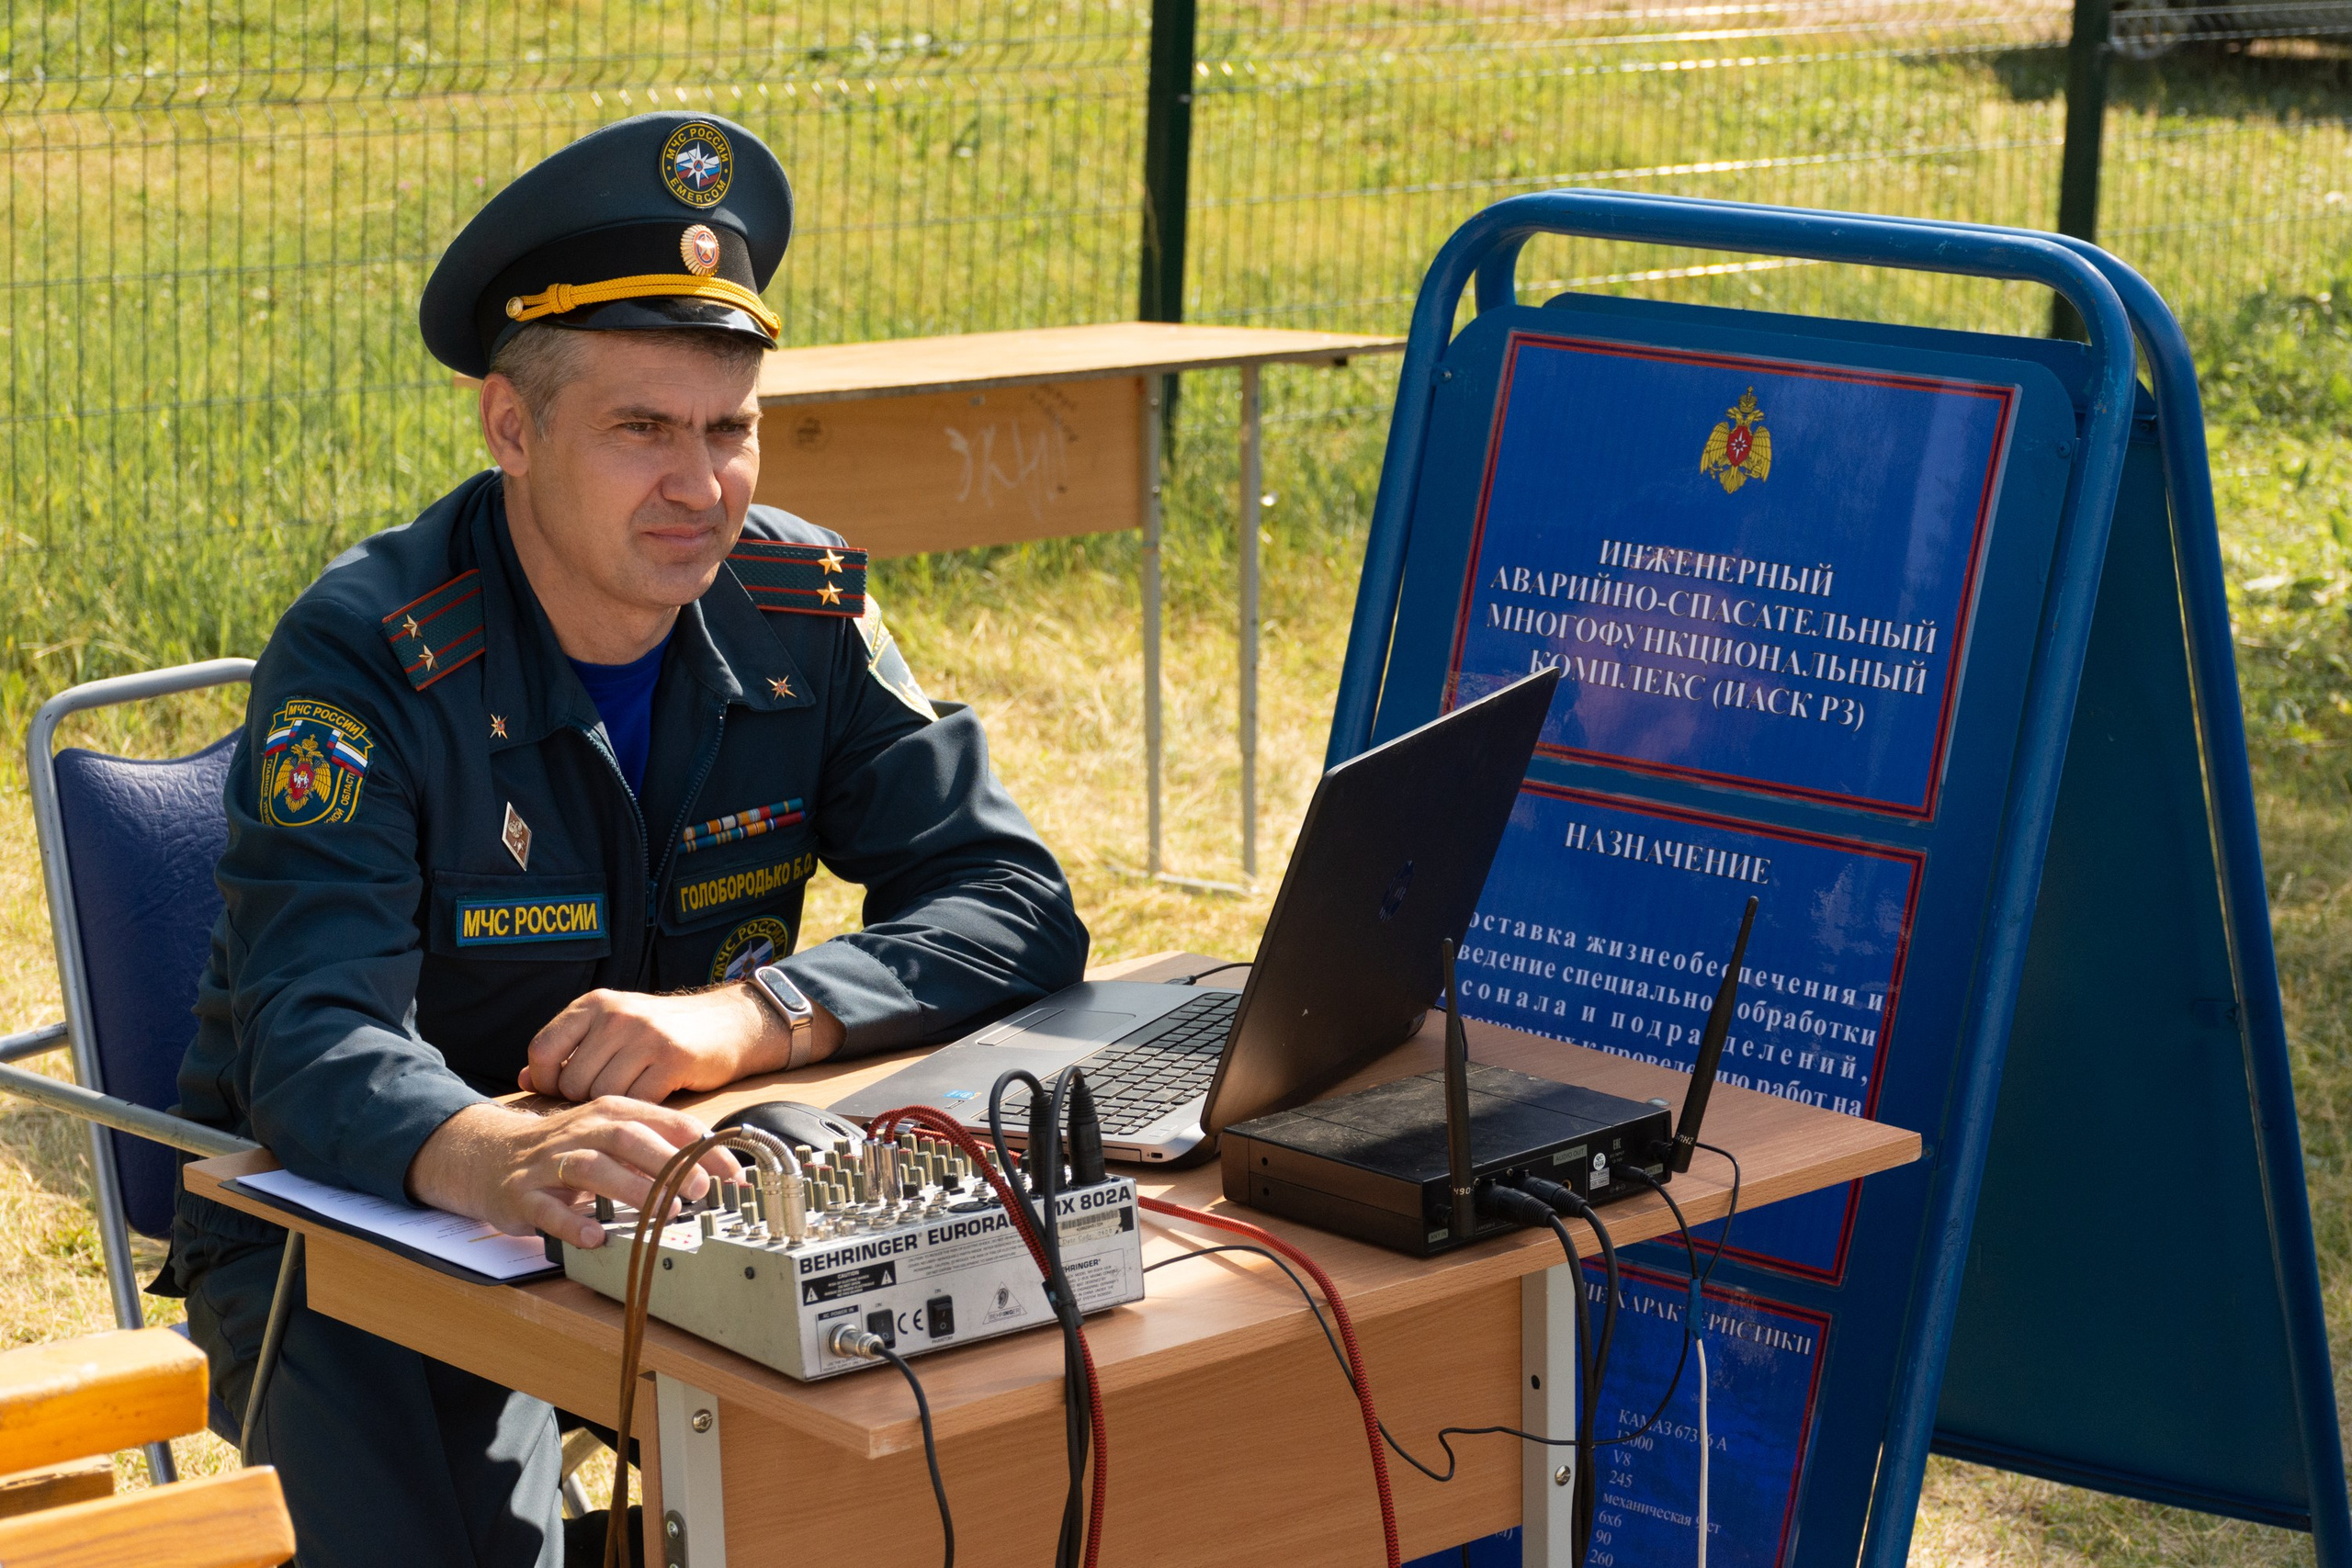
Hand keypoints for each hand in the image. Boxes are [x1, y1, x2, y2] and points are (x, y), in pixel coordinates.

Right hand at [407, 1098, 740, 1247]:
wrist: (489, 1156)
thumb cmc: (567, 1149)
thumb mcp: (612, 1136)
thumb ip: (658, 1148)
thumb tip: (716, 1170)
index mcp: (612, 1113)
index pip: (666, 1122)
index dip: (703, 1148)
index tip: (734, 1175)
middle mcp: (583, 1131)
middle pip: (629, 1137)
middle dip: (668, 1162)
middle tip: (701, 1189)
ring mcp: (550, 1162)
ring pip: (592, 1168)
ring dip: (631, 1190)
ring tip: (663, 1213)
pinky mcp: (524, 1194)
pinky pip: (549, 1209)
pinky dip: (573, 1223)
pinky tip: (596, 1236)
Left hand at [519, 984, 839, 1102]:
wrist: (728, 1022)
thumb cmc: (663, 1031)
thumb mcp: (612, 1028)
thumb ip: (570, 1050)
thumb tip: (525, 1079)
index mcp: (594, 1004)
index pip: (542, 1049)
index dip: (546, 1080)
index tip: (563, 1091)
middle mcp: (616, 1015)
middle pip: (572, 1081)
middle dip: (585, 1100)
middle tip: (609, 1096)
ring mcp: (645, 1036)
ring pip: (603, 1096)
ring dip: (615, 1107)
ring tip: (632, 1096)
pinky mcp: (672, 1059)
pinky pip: (636, 1101)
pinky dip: (641, 1110)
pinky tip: (652, 1098)